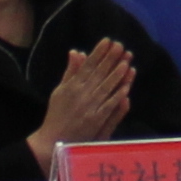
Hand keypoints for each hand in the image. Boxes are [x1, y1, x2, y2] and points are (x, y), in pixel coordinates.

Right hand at [25, 39, 137, 168]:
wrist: (53, 140)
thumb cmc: (57, 114)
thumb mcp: (60, 90)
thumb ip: (70, 71)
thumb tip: (76, 51)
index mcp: (71, 86)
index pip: (87, 65)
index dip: (98, 52)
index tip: (108, 40)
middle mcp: (81, 94)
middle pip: (99, 74)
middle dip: (111, 59)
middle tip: (121, 46)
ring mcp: (89, 107)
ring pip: (105, 88)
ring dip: (117, 74)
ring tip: (127, 62)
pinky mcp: (96, 120)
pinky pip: (108, 106)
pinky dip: (117, 96)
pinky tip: (126, 87)